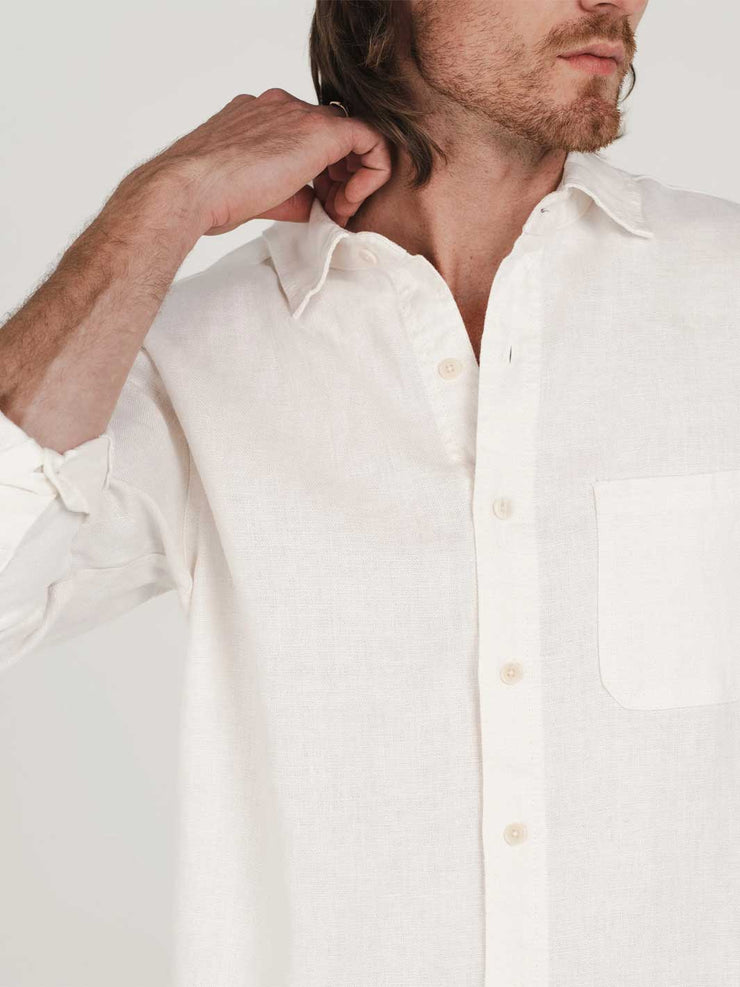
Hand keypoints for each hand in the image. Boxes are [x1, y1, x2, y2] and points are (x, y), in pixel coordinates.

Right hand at [139, 88, 392, 236]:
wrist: (191, 189)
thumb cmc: (210, 198)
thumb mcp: (258, 194)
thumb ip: (292, 195)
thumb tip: (317, 209)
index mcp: (260, 116)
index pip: (307, 135)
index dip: (323, 174)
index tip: (320, 204)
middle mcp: (280, 106)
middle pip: (332, 134)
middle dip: (341, 178)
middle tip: (333, 211)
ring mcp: (298, 112)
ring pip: (351, 135)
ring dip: (354, 178)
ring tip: (338, 210)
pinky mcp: (319, 130)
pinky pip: (370, 138)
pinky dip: (371, 172)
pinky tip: (351, 201)